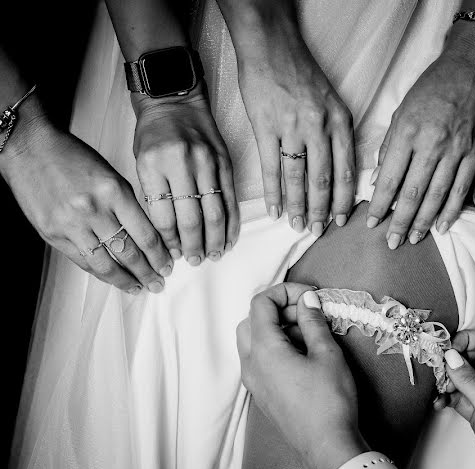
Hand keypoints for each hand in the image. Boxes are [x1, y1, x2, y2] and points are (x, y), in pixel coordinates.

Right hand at [1, 115, 170, 293]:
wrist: (29, 149)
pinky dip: (99, 272)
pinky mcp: (52, 234)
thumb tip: (148, 236)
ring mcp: (70, 224)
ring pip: (105, 263)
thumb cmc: (73, 157)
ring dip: (125, 280)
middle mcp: (93, 210)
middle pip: (129, 252)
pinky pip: (81, 261)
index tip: (168, 265)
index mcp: (114, 192)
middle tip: (159, 283)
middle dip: (148, 272)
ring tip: (138, 287)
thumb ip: (129, 205)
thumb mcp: (112, 175)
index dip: (159, 255)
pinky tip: (112, 278)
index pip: (145, 234)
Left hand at [133, 88, 238, 264]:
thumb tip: (168, 235)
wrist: (175, 101)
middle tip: (195, 261)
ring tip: (213, 255)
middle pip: (191, 218)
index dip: (169, 241)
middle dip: (193, 245)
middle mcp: (182, 165)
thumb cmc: (154, 134)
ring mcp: (207, 163)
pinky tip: (229, 238)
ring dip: (215, 239)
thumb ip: (155, 196)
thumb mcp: (142, 163)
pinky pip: (231, 199)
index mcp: (154, 165)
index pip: (163, 215)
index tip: (172, 254)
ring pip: (214, 212)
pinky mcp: (225, 162)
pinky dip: (231, 222)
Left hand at [236, 283, 364, 468]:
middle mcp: (250, 364)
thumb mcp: (327, 354)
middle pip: (251, 320)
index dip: (285, 292)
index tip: (311, 296)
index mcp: (263, 350)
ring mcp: (253, 382)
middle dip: (278, 310)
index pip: (260, 304)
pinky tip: (303, 355)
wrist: (328, 446)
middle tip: (309, 313)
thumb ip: (313, 322)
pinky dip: (275, 348)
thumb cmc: (331, 400)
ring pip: (252, 341)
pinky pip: (258, 361)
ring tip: (309, 334)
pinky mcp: (261, 394)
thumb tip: (307, 301)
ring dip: (276, 329)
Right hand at [237, 40, 354, 234]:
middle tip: (318, 231)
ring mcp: (292, 128)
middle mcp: (319, 127)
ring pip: (298, 178)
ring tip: (297, 225)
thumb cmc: (302, 74)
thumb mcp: (334, 101)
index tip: (341, 220)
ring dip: (298, 207)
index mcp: (340, 122)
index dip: (344, 199)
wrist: (271, 47)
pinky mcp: (266, 127)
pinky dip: (273, 192)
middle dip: (321, 211)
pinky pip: (271, 168)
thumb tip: (342, 171)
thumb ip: (339, 134)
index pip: (346, 170)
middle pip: (324, 180)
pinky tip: (275, 209)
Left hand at [368, 51, 474, 247]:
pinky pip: (461, 189)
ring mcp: (456, 151)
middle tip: (390, 243)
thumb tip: (379, 180)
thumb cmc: (433, 87)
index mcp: (408, 132)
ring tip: (412, 239)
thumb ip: (390, 146)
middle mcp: (431, 144)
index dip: (380, 205)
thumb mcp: (402, 111)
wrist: (473, 69)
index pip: (390, 178)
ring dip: (423, 222)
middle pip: (412, 193)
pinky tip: (442, 226)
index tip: (371, 223)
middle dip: (399, 221)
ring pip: (436, 196)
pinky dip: (450, 211)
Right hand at [437, 330, 474, 468]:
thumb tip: (449, 355)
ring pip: (465, 377)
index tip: (443, 351)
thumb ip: (470, 382)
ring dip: (447, 380)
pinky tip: (437, 404)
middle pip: (474, 357)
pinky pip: (461, 397)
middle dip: (452, 360)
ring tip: (434, 391)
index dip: (466, 341)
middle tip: (432, 370)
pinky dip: (448, 397)